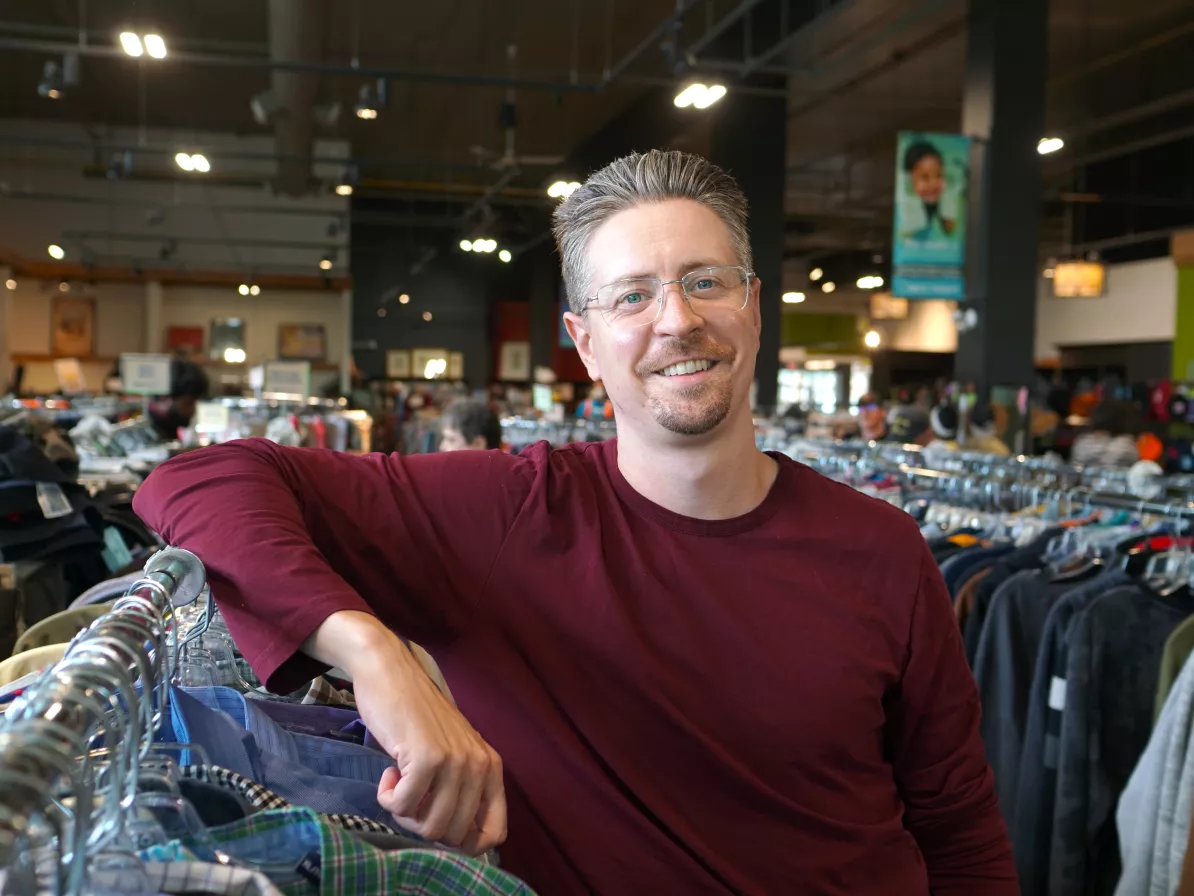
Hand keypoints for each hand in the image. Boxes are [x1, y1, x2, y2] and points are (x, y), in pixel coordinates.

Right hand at [304, 612, 506, 854]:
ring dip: (404, 813)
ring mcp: (455, 762)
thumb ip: (462, 788)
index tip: (435, 823)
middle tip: (409, 797)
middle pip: (454, 836)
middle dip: (423, 826)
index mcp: (491, 768)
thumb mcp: (453, 752)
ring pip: (430, 827)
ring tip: (399, 784)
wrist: (392, 673)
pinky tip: (387, 773)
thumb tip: (456, 839)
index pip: (494, 833)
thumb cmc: (416, 717)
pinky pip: (402, 807)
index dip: (463, 844)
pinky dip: (387, 798)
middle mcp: (480, 766)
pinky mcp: (426, 758)